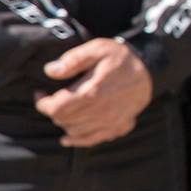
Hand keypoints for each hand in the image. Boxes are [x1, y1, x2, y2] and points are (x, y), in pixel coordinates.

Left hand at [36, 38, 153, 146]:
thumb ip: (73, 60)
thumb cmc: (121, 58)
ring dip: (64, 123)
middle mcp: (101, 111)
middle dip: (54, 111)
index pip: (58, 108)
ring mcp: (110, 122)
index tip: (41, 93)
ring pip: (75, 132)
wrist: (150, 70)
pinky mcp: (117, 127)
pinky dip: (78, 141)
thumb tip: (51, 71)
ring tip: (64, 110)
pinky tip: (69, 137)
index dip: (43, 103)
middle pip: (64, 121)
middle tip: (53, 98)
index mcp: (93, 92)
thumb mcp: (98, 49)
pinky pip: (93, 140)